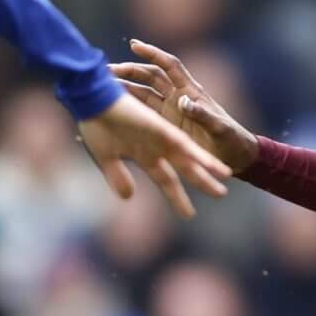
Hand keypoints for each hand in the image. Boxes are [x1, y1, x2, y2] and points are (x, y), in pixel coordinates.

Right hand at [78, 90, 231, 219]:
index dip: (177, 197)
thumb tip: (128, 198)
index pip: (166, 180)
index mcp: (146, 154)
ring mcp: (160, 136)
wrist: (89, 101)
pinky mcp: (159, 127)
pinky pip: (182, 143)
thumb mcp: (106, 157)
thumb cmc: (96, 123)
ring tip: (227, 178)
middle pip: (185, 167)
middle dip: (203, 181)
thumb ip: (118, 177)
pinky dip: (196, 155)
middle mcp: (157, 146)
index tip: (189, 214)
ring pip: (190, 155)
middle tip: (221, 194)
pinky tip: (211, 165)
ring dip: (208, 166)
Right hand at [109, 39, 260, 174]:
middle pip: (150, 76)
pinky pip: (144, 111)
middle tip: (108, 70)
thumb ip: (202, 115)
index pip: (170, 65)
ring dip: (125, 86)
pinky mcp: (165, 124)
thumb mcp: (219, 128)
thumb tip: (183, 102)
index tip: (134, 45)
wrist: (235, 155)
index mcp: (191, 91)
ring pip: (143, 92)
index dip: (153, 53)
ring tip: (103, 86)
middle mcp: (177, 96)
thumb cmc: (231, 140)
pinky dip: (130, 105)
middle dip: (130, 70)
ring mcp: (169, 110)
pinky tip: (112, 105)